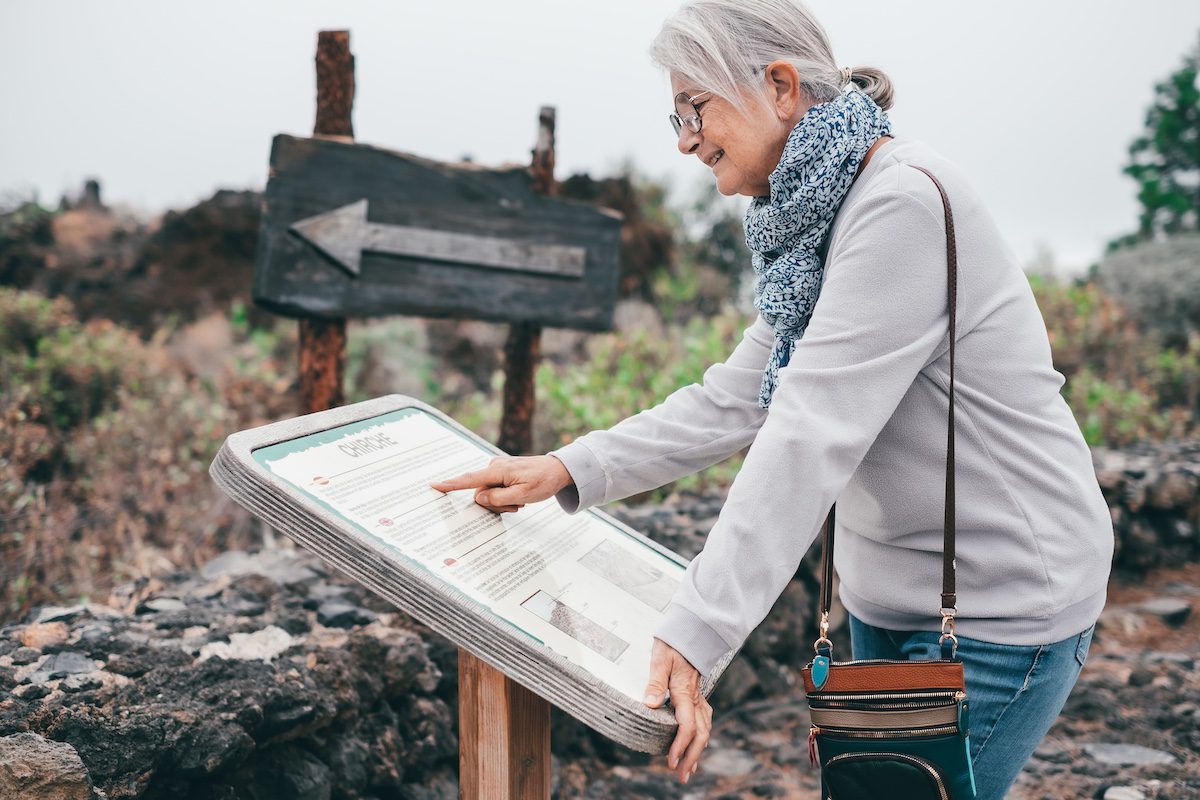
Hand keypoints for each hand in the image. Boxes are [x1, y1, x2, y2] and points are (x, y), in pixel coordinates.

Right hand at [429, 455, 572, 513]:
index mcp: (498, 470)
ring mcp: (498, 470)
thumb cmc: (543, 481)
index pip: (470, 479)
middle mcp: (495, 467)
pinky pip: (495, 491)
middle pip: (482, 494)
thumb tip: (479, 498)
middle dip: (497, 504)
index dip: (451, 484)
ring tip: (520, 501)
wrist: (557, 470)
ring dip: (503, 502)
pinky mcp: (501, 474)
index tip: (434, 485)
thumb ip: (498, 499)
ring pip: (489, 495)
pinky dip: (506, 498)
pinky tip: (519, 497)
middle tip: (517, 506)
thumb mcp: (523, 495)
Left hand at [643, 638, 712, 783]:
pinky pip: (704, 720)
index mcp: (684, 691)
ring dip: (698, 750)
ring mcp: (698, 696)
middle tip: (681, 776)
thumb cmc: (674, 643)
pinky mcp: (697, 694)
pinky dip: (702, 736)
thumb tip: (649, 704)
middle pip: (700, 733)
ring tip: (690, 769)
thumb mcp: (660, 658)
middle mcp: (694, 697)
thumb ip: (655, 681)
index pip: (687, 725)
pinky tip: (698, 744)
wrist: (691, 630)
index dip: (680, 746)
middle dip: (692, 757)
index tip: (671, 761)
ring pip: (705, 729)